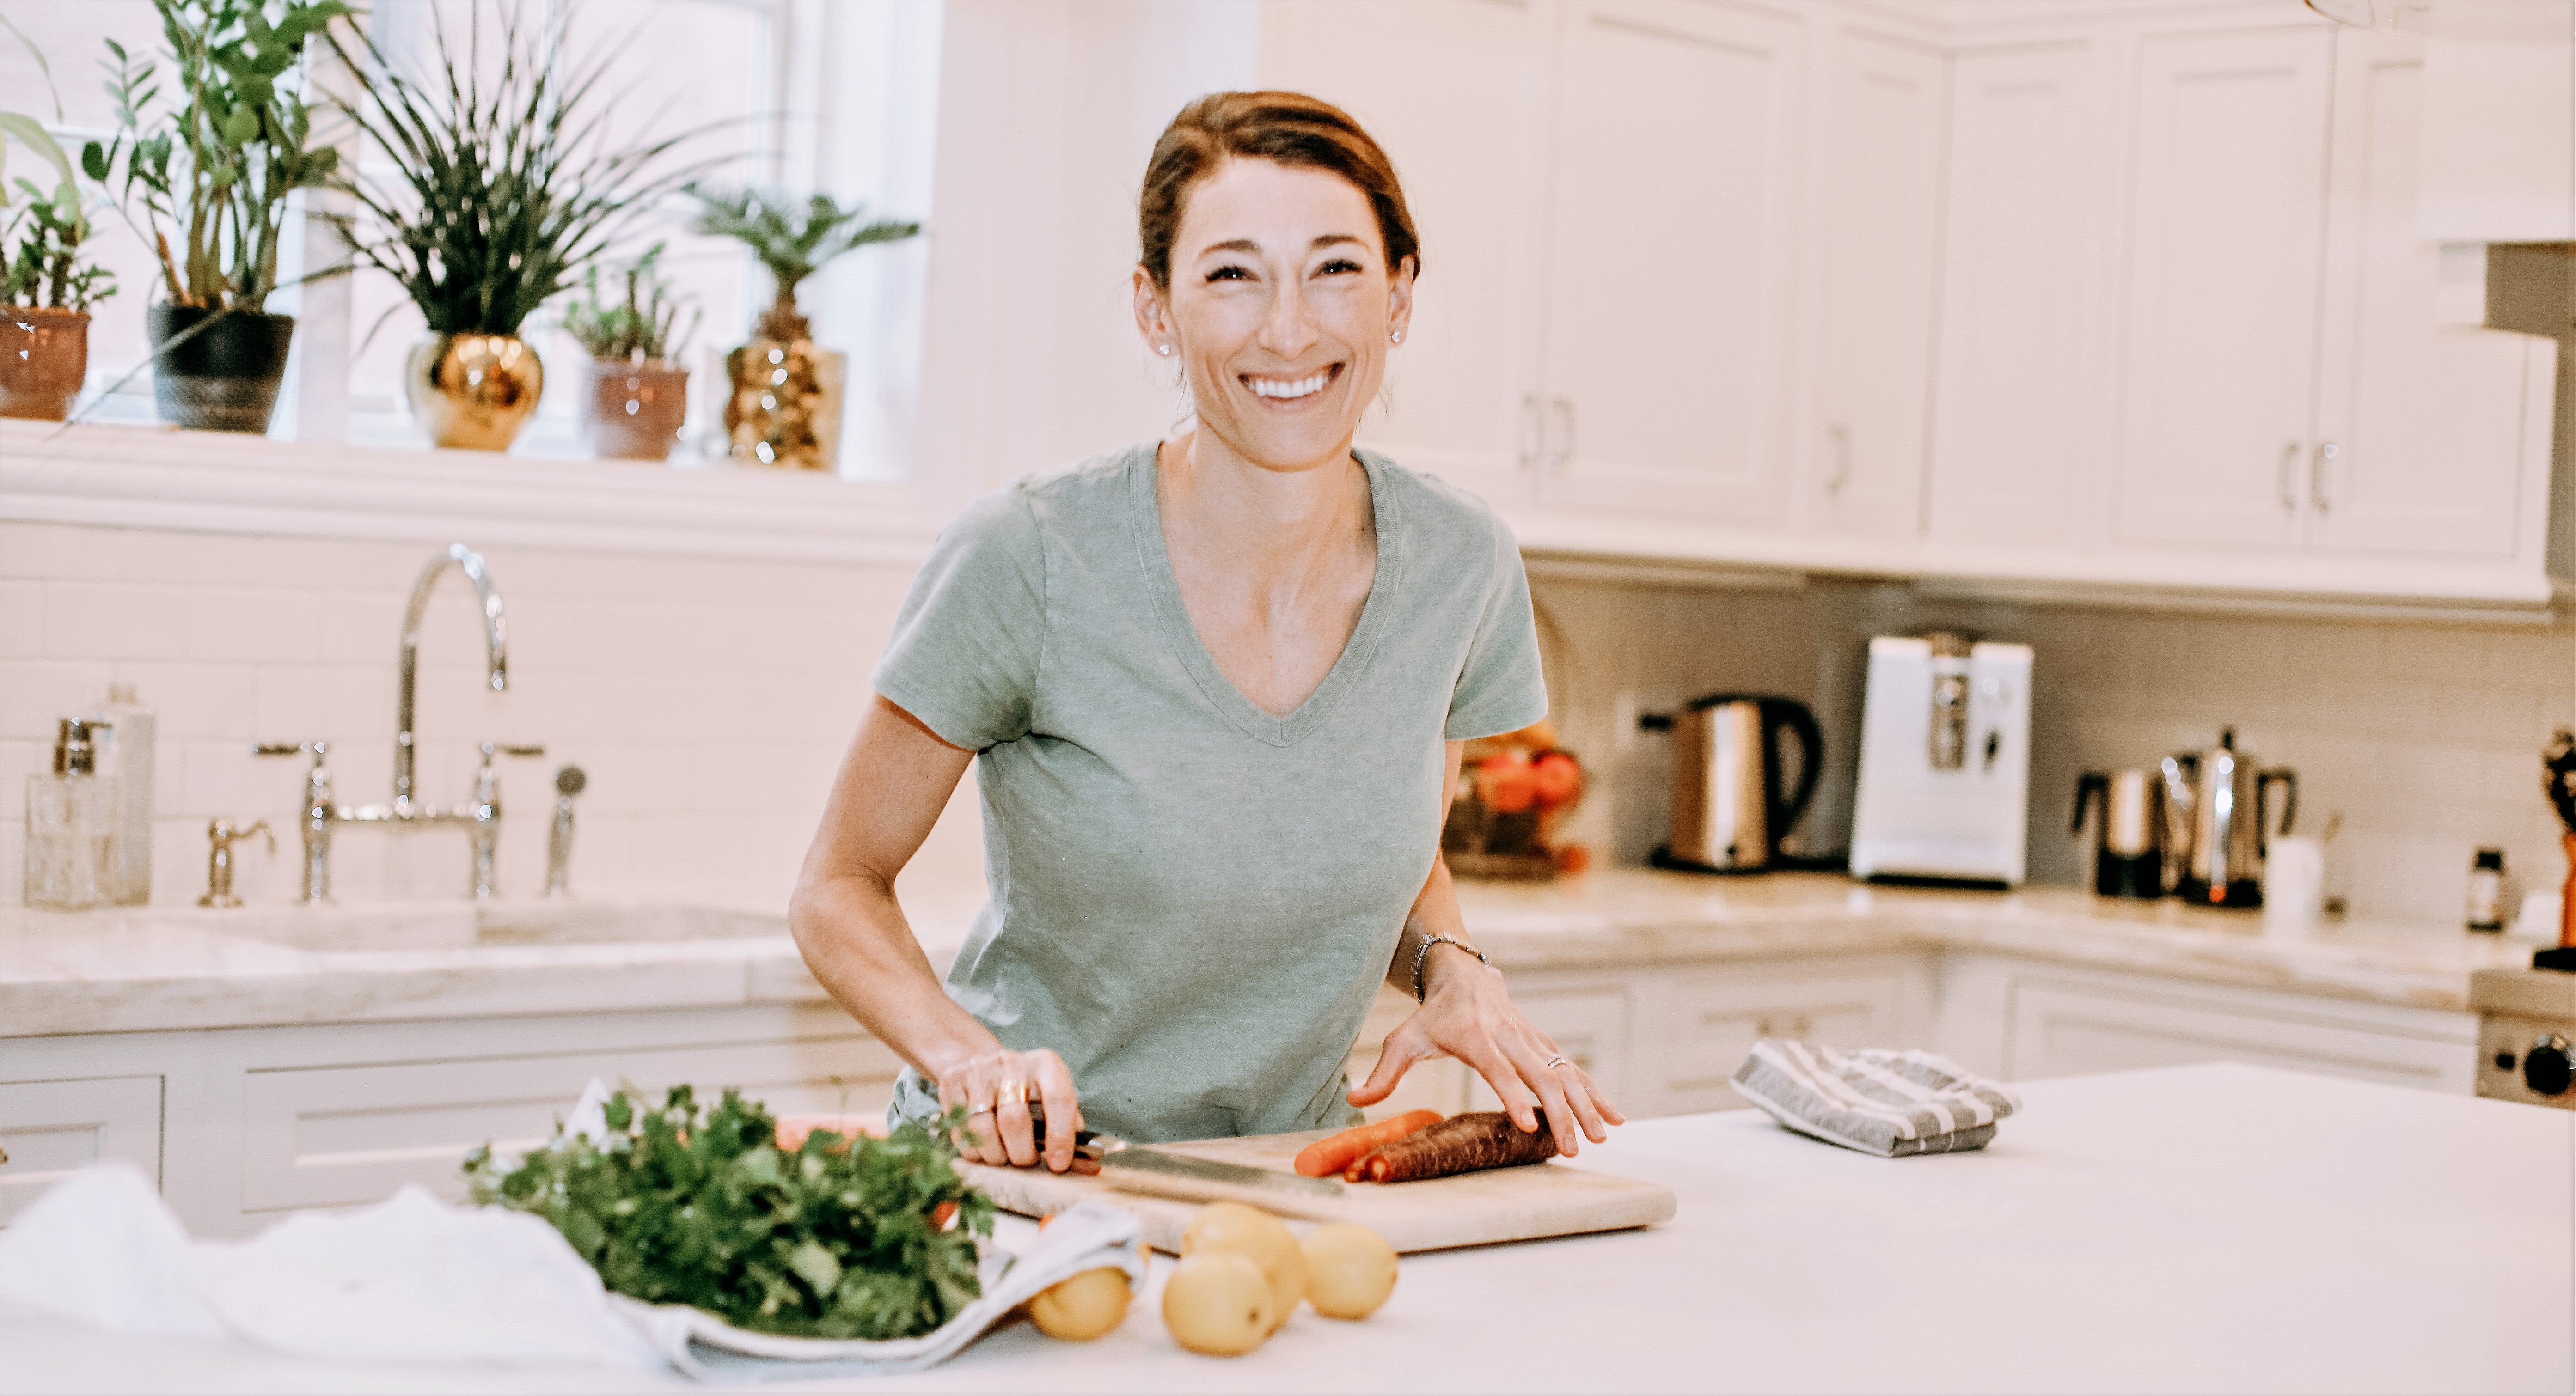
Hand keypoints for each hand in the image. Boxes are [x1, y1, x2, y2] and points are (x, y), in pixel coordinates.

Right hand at [935, 1045, 1082, 1172]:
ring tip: (1004, 1157)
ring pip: (983, 1129)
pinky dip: (972, 1149)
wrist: (984, 1065)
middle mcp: (1012, 1062)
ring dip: (995, 1156)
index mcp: (1046, 1064)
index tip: (1058, 1164)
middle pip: (1015, 1121)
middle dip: (1022, 1154)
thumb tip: (1092, 1165)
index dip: (1060, 1136)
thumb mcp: (1053, 1099)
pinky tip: (982, 1148)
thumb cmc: (1028, 1092)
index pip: (1058, 1099)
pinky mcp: (952, 1081)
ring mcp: (979, 1070)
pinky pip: (960, 1129)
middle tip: (1026, 1162)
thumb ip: (1070, 1129)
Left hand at [1346, 947, 1624, 1156]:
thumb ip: (1384, 1073)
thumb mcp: (1404, 1039)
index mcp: (1476, 1037)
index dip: (1513, 1096)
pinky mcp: (1544, 1044)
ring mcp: (1531, 1039)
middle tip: (1573, 1147)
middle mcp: (1510, 1037)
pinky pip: (1574, 1069)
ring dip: (1586, 1105)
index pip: (1498, 1069)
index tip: (1528, 1125)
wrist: (1465, 976)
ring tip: (1601, 1137)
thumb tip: (1355, 1101)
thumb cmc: (1432, 1015)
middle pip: (1541, 1075)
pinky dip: (1596, 1092)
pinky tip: (1614, 1117)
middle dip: (1561, 1112)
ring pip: (1564, 1072)